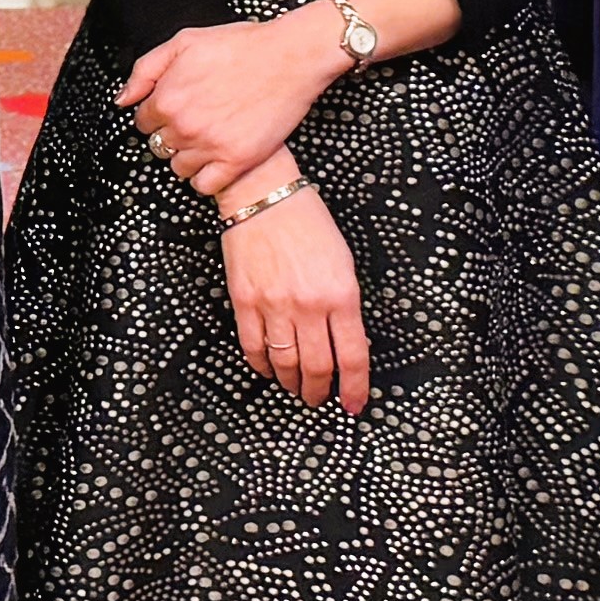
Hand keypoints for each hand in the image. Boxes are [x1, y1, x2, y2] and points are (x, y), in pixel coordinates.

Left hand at [119, 12, 338, 205]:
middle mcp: (184, 126)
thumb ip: (146, 70)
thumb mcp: (184, 42)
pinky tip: (218, 159)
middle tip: (198, 121)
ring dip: (189, 157)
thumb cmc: (241, 45)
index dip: (159, 115)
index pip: (142, 123)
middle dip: (173, 135)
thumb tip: (122, 100)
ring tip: (210, 139)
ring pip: (179, 168)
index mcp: (167, 98)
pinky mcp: (237, 161)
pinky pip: (205, 186)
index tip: (178, 108)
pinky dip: (207, 177)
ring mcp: (210, 146)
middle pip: (159, 146)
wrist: (291, 57)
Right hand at [224, 180, 369, 408]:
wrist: (264, 196)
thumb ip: (346, 307)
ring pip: (284, 363)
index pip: (352, 357)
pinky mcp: (245, 302)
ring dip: (291, 384)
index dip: (354, 388)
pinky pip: (253, 347)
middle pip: (317, 368)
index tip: (353, 404)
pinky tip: (269, 368)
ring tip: (295, 388)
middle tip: (319, 399)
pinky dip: (262, 365)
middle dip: (319, 392)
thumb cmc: (308, 223)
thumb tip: (345, 345)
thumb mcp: (344, 263)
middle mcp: (308, 305)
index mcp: (341, 294)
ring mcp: (274, 305)